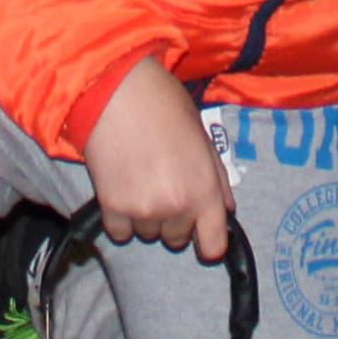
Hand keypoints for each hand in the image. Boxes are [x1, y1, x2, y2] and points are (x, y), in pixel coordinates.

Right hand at [83, 58, 233, 258]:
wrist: (115, 92)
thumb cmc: (164, 105)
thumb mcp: (203, 137)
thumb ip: (216, 178)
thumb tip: (225, 209)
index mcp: (205, 190)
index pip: (213, 247)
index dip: (208, 240)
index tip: (200, 231)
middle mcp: (177, 207)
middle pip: (177, 239)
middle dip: (173, 219)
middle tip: (163, 186)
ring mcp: (143, 210)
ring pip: (148, 234)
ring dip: (146, 217)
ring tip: (140, 180)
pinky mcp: (112, 208)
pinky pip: (120, 233)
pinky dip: (120, 218)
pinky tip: (121, 189)